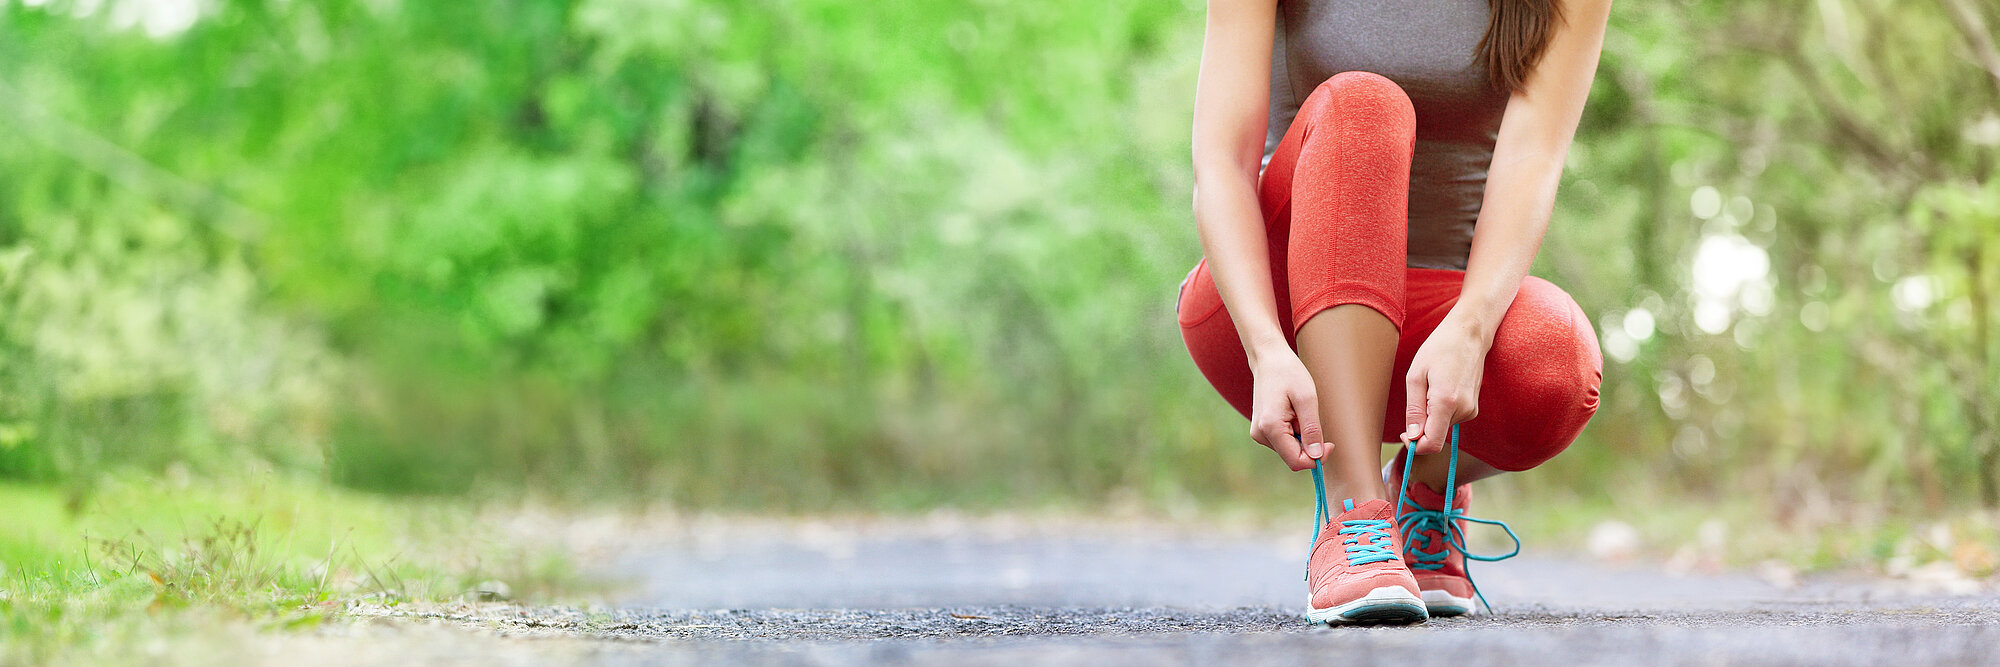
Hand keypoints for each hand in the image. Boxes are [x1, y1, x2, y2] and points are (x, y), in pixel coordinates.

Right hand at [1249, 350, 1324, 470]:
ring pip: (1289, 450)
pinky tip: (1292, 413)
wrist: (1268, 359)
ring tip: (1299, 412)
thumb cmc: (1288, 373)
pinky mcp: (1261, 430)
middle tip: (1313, 419)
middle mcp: (1260, 434)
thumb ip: (1312, 429)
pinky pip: (1284, 442)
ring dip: (1302, 437)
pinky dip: (1294, 432)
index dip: (1317, 458)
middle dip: (1309, 445)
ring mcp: (1259, 433)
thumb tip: (1317, 456)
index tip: (1330, 444)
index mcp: (1270, 427)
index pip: (1296, 461)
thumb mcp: (1307, 399)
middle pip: (1293, 457)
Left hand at [1400, 311, 1490, 454]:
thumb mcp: (1416, 376)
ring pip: (1442, 427)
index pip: (1432, 444)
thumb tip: (1412, 436)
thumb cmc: (1439, 349)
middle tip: (1418, 395)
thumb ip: (1414, 409)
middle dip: (1421, 425)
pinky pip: (1451, 418)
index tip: (1405, 434)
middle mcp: (1463, 410)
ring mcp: (1471, 409)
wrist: (1469, 334)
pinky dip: (1441, 410)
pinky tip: (1442, 387)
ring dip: (1431, 414)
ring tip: (1432, 386)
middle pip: (1436, 436)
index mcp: (1446, 402)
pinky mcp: (1474, 407)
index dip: (1415, 446)